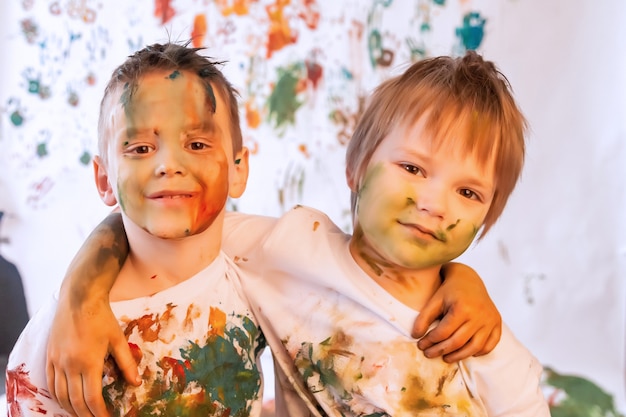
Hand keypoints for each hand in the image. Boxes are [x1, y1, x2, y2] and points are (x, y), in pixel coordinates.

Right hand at [45, 211, 133, 415]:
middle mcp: (69, 365)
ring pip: (59, 395)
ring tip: (81, 414)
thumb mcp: (119, 340)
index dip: (99, 413)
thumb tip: (136, 383)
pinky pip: (50, 382)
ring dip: (70, 408)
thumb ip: (127, 363)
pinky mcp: (50, 356)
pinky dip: (58, 395)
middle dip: (85, 415)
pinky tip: (65, 399)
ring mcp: (57, 361)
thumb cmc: (102, 318)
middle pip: (74, 401)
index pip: (92, 398)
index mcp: (89, 363)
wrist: (79, 299)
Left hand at [411, 262, 501, 361]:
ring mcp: (490, 320)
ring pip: (474, 347)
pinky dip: (479, 352)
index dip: (430, 341)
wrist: (469, 279)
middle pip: (458, 342)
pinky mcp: (497, 322)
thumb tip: (415, 336)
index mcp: (462, 308)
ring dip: (459, 356)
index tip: (421, 345)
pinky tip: (466, 353)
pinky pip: (490, 344)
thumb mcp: (434, 301)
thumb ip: (424, 318)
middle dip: (441, 350)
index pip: (444, 332)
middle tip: (429, 354)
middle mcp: (479, 315)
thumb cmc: (449, 290)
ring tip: (445, 357)